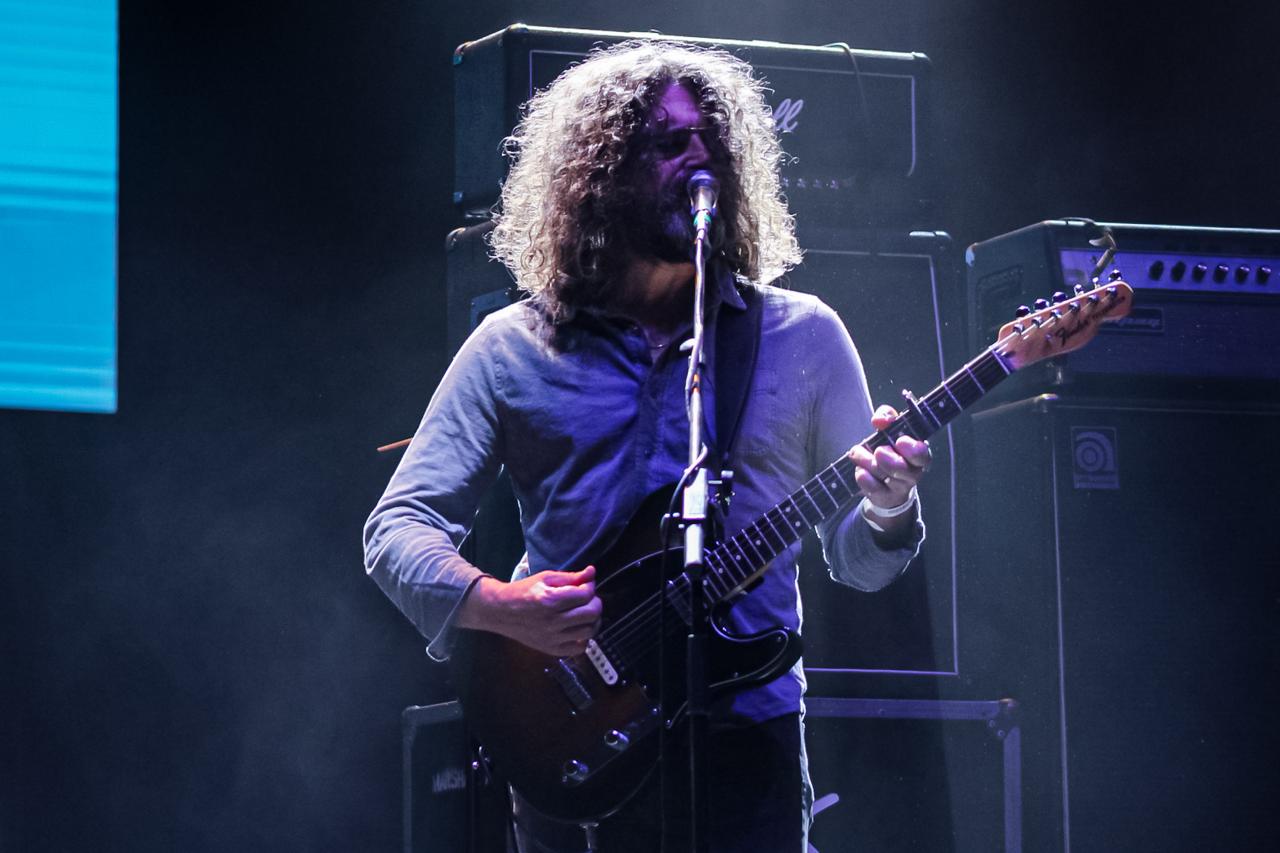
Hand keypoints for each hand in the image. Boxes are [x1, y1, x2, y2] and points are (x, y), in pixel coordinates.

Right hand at [459, 565, 602, 657]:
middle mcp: (553, 621)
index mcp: (550, 600)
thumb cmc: (523, 591)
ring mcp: (552, 638)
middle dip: (595, 602)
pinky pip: (579, 648)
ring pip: (590, 631)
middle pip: (592, 613)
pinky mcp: (551, 649)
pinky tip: (577, 628)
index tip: (585, 585)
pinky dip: (584, 638)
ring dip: (593, 620)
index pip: (586, 595)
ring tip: (585, 612)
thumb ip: (571, 577)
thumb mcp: (545, 578)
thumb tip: (592, 573)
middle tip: (587, 598)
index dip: (590, 587)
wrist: (501, 611)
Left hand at [848, 405, 930, 530]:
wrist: (886, 482)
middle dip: (886, 458)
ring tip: (858, 454)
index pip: (921, 454)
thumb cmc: (891, 449)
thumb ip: (887, 417)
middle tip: (878, 451)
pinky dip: (863, 477)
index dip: (911, 449)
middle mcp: (913, 473)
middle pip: (900, 469)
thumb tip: (880, 420)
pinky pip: (872, 488)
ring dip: (866, 461)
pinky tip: (860, 470)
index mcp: (919, 455)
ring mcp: (899, 488)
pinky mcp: (885, 498)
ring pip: (882, 476)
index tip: (900, 441)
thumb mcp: (890, 429)